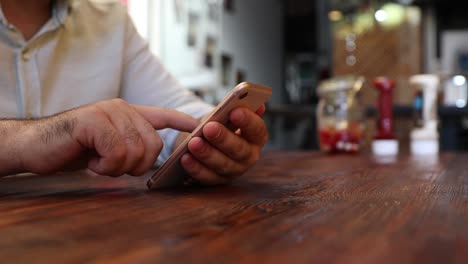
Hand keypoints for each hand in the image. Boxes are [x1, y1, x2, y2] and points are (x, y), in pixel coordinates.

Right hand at [18, 99, 197, 176]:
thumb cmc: (74, 149)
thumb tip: (151, 156)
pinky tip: (91, 160)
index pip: (162, 114)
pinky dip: (104, 166)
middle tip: (113, 166)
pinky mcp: (94, 121)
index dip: (180, 120)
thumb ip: (130, 145)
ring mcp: (108, 112)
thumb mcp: (108, 147)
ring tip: (99, 162)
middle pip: (153, 146)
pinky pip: (116, 153)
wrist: (36, 146)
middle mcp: (122, 109)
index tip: (197, 125)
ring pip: (135, 151)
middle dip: (137, 166)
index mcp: (127, 114)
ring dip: (117, 168)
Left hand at [181, 105, 267, 184]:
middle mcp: (249, 156)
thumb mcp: (229, 114)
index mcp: (256, 137)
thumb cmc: (222, 124)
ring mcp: (233, 170)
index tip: (235, 111)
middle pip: (239, 150)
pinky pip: (206, 177)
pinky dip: (195, 168)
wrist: (207, 140)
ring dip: (207, 153)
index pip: (257, 130)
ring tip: (193, 142)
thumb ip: (240, 109)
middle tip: (209, 128)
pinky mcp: (216, 180)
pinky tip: (185, 158)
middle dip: (223, 138)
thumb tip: (258, 105)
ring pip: (222, 165)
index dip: (248, 121)